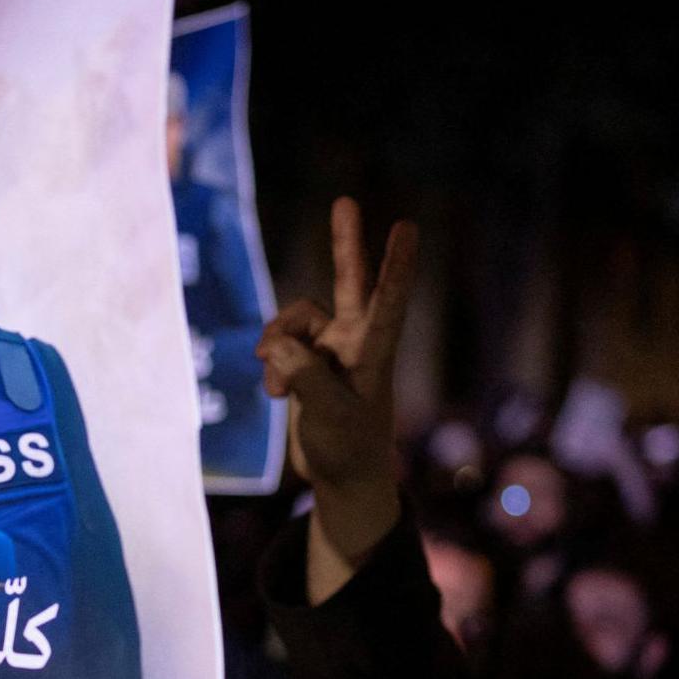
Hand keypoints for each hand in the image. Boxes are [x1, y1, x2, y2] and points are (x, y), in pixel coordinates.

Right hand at [258, 197, 415, 591]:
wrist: (342, 478)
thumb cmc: (349, 449)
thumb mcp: (328, 416)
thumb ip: (303, 376)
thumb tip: (275, 345)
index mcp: (374, 353)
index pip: (388, 301)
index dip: (395, 265)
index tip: (407, 228)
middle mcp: (355, 342)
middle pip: (350, 282)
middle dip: (345, 243)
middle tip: (344, 200)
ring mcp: (331, 350)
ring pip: (295, 321)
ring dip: (276, 343)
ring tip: (274, 381)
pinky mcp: (308, 362)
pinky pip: (279, 344)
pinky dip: (271, 363)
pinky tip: (274, 392)